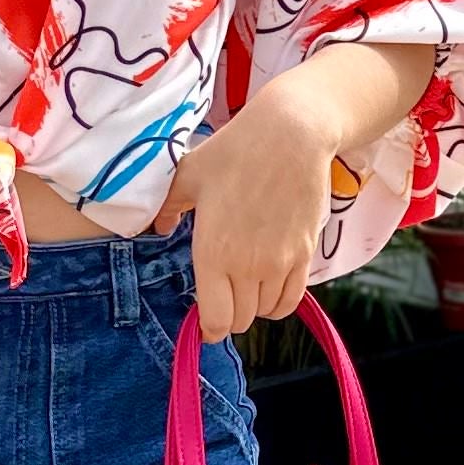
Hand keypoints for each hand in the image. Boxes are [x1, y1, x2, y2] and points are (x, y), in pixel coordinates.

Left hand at [153, 88, 338, 340]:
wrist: (292, 135)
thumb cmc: (235, 151)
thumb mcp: (189, 175)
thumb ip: (168, 207)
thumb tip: (159, 228)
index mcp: (214, 252)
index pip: (215, 320)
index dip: (208, 329)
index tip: (204, 323)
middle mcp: (247, 266)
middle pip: (240, 320)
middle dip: (228, 316)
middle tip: (222, 298)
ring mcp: (280, 263)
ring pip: (265, 312)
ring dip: (253, 307)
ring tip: (245, 287)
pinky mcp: (305, 254)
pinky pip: (291, 299)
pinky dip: (278, 302)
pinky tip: (269, 287)